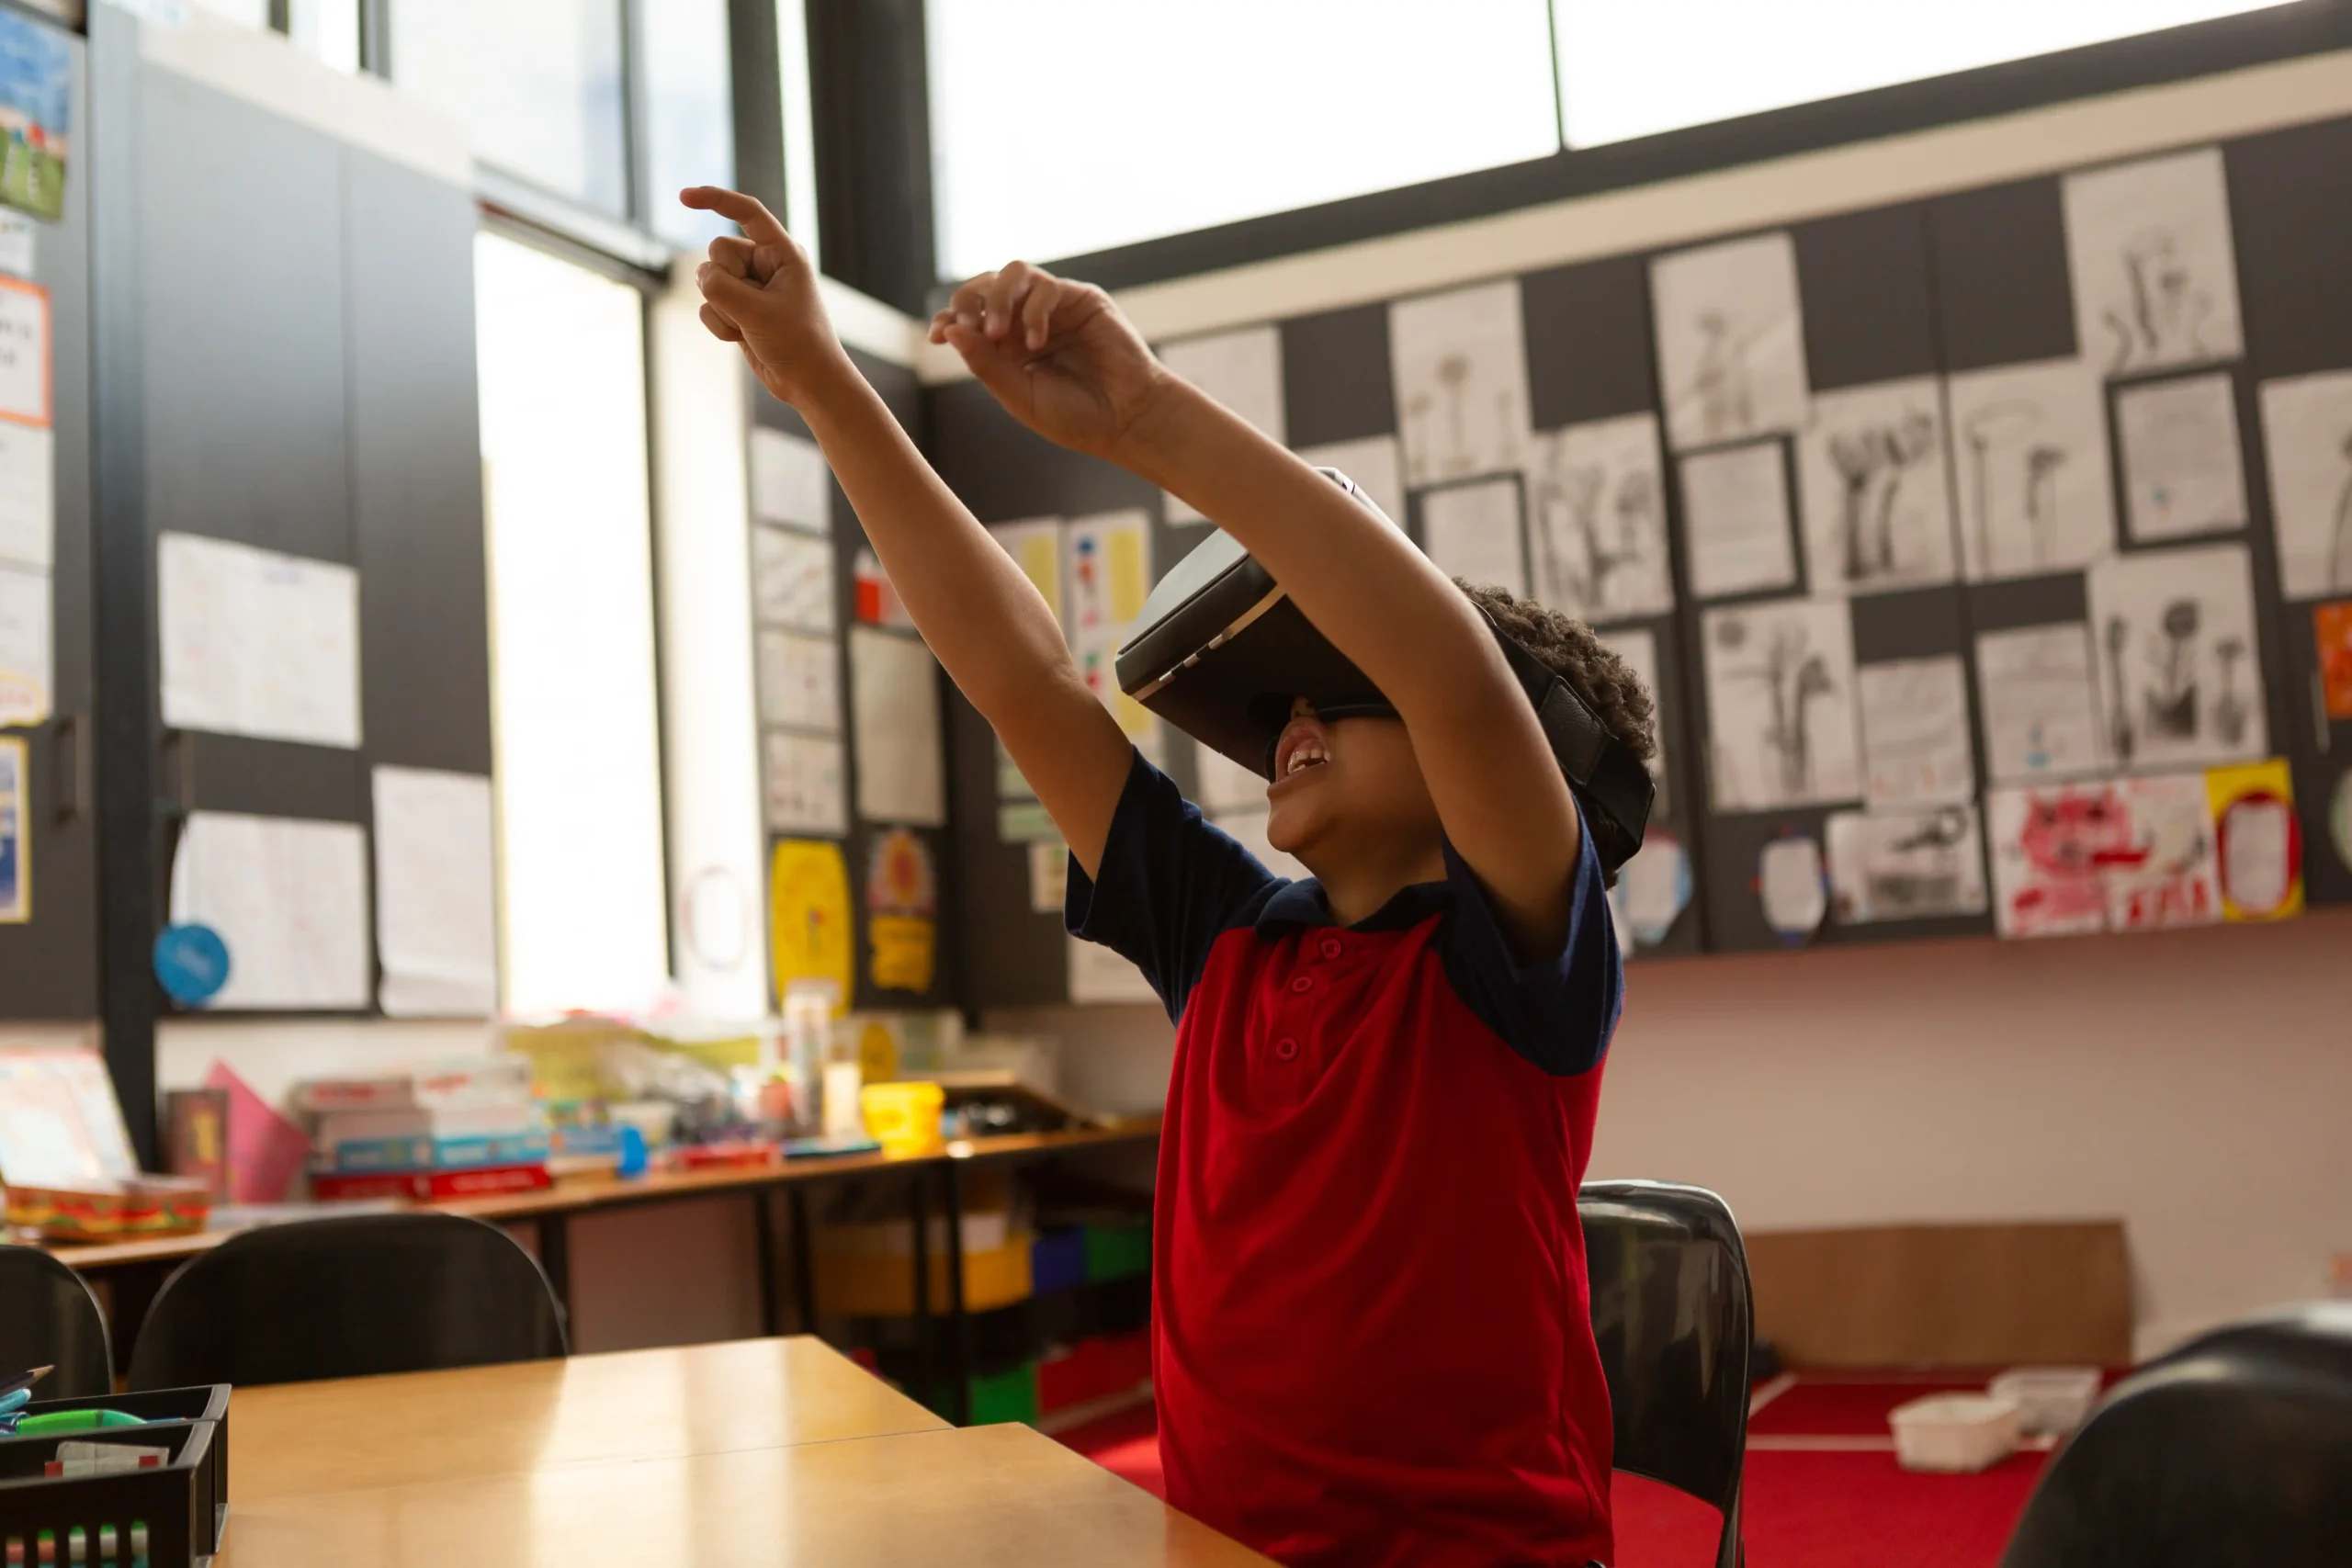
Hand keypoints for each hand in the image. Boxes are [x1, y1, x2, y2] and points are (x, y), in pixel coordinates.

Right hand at [681, 186, 854, 407]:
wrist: (808, 383)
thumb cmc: (798, 344)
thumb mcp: (758, 312)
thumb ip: (722, 288)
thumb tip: (700, 276)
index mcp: (783, 254)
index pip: (747, 213)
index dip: (715, 200)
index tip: (684, 198)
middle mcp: (765, 265)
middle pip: (718, 251)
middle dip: (724, 281)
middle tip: (752, 307)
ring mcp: (750, 287)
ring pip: (708, 280)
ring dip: (722, 308)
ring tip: (750, 327)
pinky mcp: (738, 308)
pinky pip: (708, 306)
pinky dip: (719, 325)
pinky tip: (741, 338)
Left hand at [929, 263, 1172, 461]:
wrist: (1126, 421)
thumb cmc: (1076, 417)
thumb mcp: (1018, 395)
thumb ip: (985, 364)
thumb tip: (948, 330)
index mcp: (1008, 346)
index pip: (970, 317)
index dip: (949, 317)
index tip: (935, 334)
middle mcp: (1028, 320)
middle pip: (986, 286)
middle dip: (969, 301)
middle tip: (967, 325)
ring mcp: (1055, 307)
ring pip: (1014, 274)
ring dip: (998, 298)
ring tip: (1000, 332)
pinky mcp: (1082, 299)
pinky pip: (1047, 287)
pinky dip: (1035, 311)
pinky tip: (1039, 342)